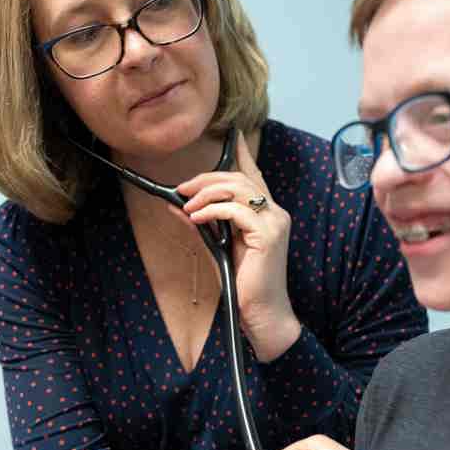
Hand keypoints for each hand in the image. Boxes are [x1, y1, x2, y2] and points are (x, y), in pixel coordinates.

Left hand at [177, 130, 299, 360]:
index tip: (231, 135)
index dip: (242, 153)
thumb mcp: (216, 248)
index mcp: (268, 213)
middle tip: (182, 188)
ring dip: (206, 194)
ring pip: (237, 189)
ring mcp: (274, 222)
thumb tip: (174, 206)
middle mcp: (275, 212)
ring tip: (187, 205)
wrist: (263, 313)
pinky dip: (212, 211)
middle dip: (207, 179)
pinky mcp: (268, 234)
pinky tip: (196, 218)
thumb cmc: (244, 285)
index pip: (254, 175)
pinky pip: (236, 210)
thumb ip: (200, 225)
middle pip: (239, 178)